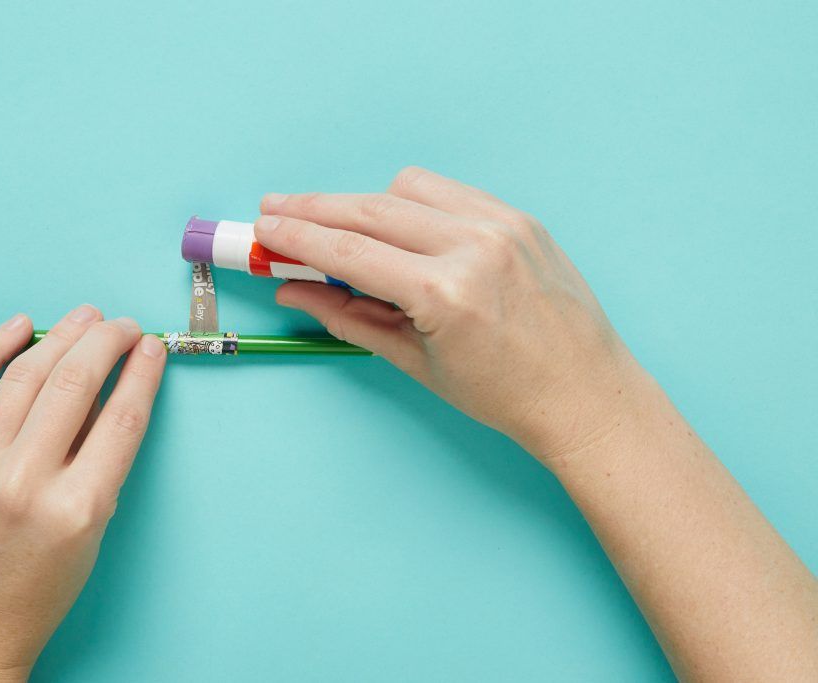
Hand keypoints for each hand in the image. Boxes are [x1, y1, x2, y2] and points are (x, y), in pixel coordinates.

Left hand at [0, 305, 166, 680]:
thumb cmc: (38, 586)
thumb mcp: (91, 530)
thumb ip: (101, 459)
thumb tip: (108, 385)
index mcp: (76, 509)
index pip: (121, 417)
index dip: (142, 372)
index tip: (150, 345)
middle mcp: (22, 483)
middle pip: (75, 383)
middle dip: (106, 341)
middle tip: (120, 324)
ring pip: (25, 376)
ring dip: (61, 335)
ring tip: (83, 316)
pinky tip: (22, 326)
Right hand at [255, 167, 642, 461]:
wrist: (584, 394)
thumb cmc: (504, 394)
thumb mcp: (416, 362)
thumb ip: (347, 318)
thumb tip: (293, 292)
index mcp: (445, 293)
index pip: (349, 250)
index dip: (296, 236)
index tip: (264, 227)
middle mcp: (475, 246)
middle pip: (370, 208)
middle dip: (315, 207)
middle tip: (276, 208)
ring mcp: (504, 225)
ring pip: (409, 187)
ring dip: (366, 202)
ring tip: (342, 227)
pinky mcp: (521, 218)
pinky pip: (451, 191)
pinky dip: (414, 203)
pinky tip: (400, 226)